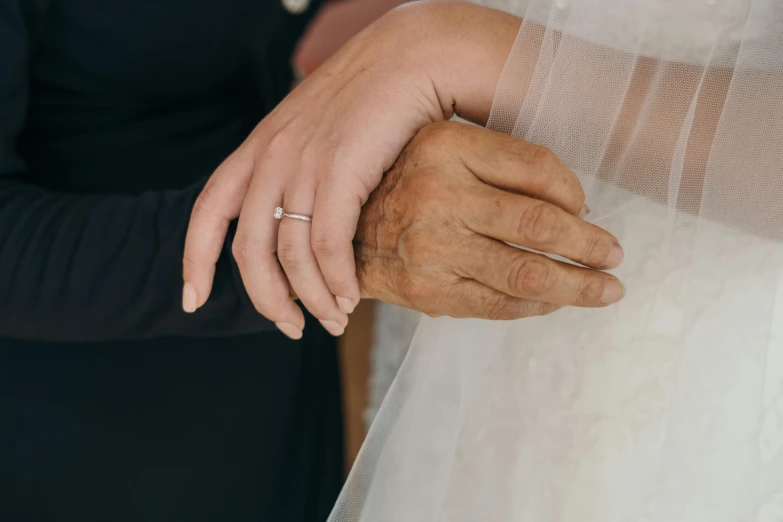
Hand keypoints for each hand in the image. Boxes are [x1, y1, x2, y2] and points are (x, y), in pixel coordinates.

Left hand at [182, 2, 521, 338]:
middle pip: (248, 251)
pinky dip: (337, 282)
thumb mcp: (317, 131)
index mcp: (259, 148)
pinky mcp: (341, 172)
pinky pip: (327, 246)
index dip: (194, 261)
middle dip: (266, 301)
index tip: (192, 300)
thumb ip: (298, 170)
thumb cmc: (371, 99)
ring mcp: (303, 164)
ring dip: (312, 300)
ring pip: (289, 257)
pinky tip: (352, 297)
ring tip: (334, 319)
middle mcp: (272, 157)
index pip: (207, 210)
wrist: (411, 57)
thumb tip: (302, 222)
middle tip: (291, 329)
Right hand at [354, 121, 625, 319]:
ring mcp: (432, 248)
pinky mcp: (429, 291)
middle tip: (616, 258)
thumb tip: (575, 203)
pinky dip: (537, 305)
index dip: (577, 192)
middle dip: (590, 246)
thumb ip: (501, 163)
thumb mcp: (443, 147)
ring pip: (526, 272)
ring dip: (578, 285)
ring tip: (607, 290)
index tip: (590, 211)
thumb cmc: (404, 186)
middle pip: (539, 224)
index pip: (537, 168)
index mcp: (446, 146)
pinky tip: (557, 301)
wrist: (342, 234)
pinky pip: (500, 304)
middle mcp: (438, 194)